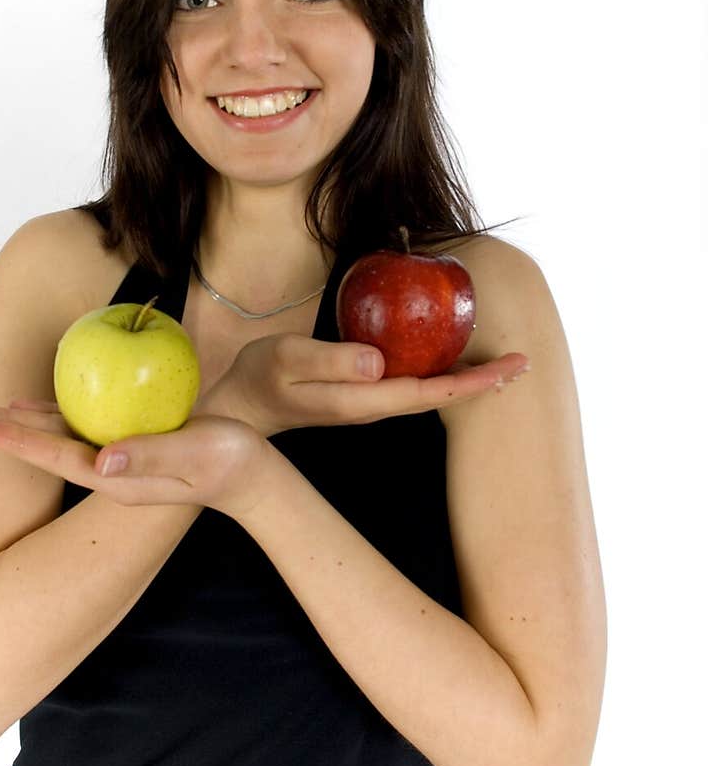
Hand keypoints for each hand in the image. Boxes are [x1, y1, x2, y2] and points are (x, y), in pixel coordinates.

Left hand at [0, 398, 271, 519]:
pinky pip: (83, 427)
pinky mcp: (132, 445)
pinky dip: (57, 413)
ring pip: (57, 437)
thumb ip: (150, 456)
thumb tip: (100, 462)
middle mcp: (107, 470)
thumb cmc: (229, 461)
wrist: (253, 477)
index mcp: (114, 476)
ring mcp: (118, 460)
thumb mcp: (195, 455)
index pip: (47, 453)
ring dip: (20, 424)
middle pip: (40, 446)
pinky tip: (44, 402)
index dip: (4, 436)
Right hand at [193, 333, 529, 437]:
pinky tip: (450, 358)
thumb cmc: (259, 378)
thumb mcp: (285, 360)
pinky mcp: (363, 395)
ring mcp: (370, 403)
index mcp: (363, 400)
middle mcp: (374, 406)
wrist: (240, 407)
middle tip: (525, 361)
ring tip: (502, 362)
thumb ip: (329, 361)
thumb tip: (379, 361)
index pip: (430, 393)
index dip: (474, 382)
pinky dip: (440, 373)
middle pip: (441, 396)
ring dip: (466, 379)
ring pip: (430, 392)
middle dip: (484, 382)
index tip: (511, 367)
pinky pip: (412, 384)